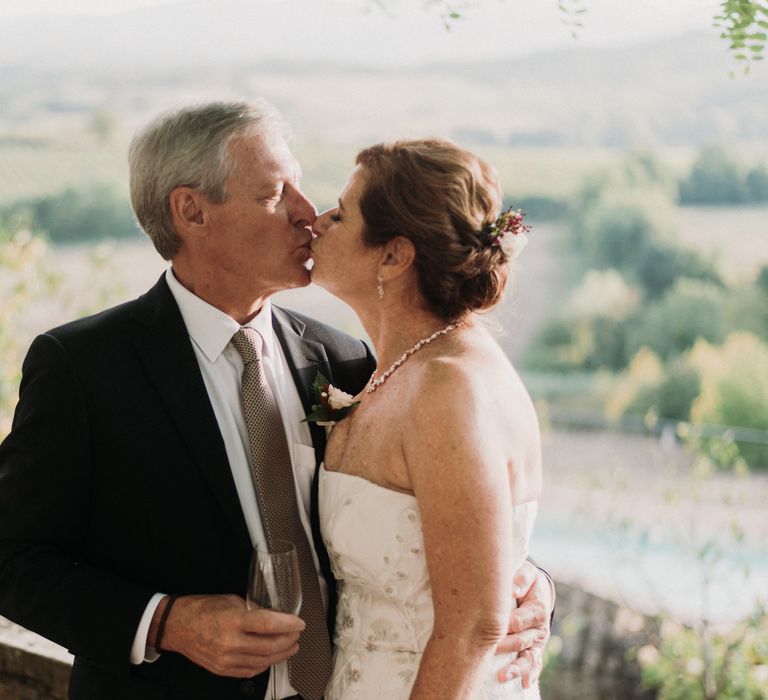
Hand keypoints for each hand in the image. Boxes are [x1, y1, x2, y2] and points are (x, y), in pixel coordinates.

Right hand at [152, 594, 304, 677]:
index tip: (300, 623)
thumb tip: (273, 614)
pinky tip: (272, 657)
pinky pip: (250, 671)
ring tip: (291, 646)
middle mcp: (230, 642)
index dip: (288, 625)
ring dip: (281, 654)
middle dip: (289, 640)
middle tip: (298, 634)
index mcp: (233, 620)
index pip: (268, 625)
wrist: (176, 626)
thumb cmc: (202, 609)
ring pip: (263, 661)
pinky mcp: (222, 670)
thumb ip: (253, 609)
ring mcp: (226, 659)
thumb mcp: (231, 600)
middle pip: (270, 646)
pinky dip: (265, 664)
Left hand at [495, 561, 553, 687]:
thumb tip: (511, 590)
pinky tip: (524, 685)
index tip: (489, 627)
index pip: (519, 620)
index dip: (505, 625)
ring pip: (528, 657)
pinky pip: (534, 664)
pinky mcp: (535, 648)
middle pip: (521, 641)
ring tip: (502, 676)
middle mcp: (540, 627)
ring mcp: (537, 640)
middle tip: (487, 650)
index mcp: (538, 608)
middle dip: (504, 646)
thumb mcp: (525, 572)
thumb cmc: (524, 578)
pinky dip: (530, 674)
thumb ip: (520, 579)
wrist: (534, 586)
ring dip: (516, 668)